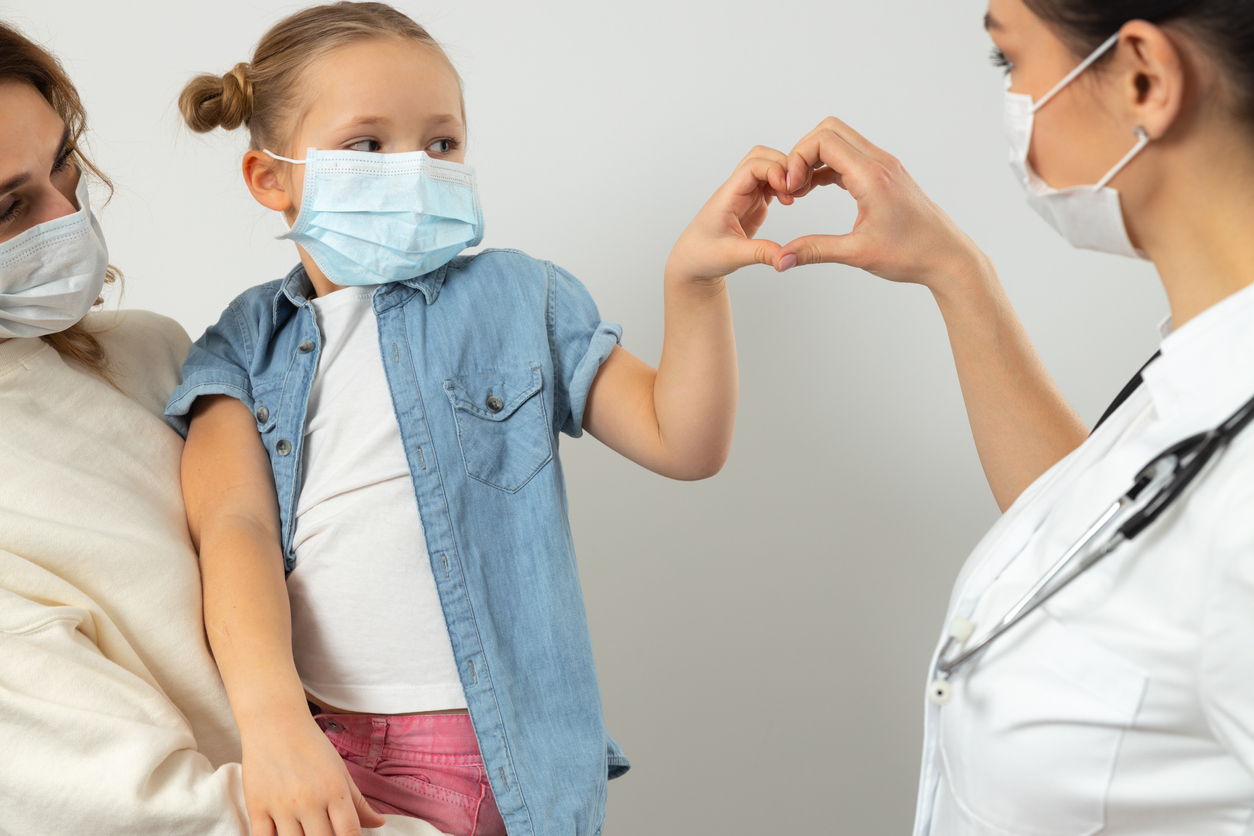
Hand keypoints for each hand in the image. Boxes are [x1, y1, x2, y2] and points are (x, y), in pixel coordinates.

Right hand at [242, 716, 385, 835]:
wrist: (274, 723)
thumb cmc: (311, 746)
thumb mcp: (340, 771)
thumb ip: (358, 802)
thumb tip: (379, 823)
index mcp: (334, 791)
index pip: (349, 833)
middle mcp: (309, 801)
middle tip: (324, 833)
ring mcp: (281, 806)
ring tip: (306, 833)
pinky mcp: (256, 808)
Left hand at [665, 146, 790, 283]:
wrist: (692, 263)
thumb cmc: (702, 255)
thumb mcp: (732, 256)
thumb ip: (761, 253)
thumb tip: (786, 257)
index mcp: (727, 196)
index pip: (751, 166)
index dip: (773, 170)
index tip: (787, 187)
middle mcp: (736, 190)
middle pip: (761, 158)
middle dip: (783, 166)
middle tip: (796, 189)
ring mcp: (745, 195)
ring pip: (768, 168)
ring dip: (785, 176)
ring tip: (794, 197)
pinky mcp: (753, 204)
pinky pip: (771, 184)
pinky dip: (784, 186)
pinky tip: (790, 201)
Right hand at [773, 117, 988, 290]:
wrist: (947, 257)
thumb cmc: (913, 254)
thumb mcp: (857, 253)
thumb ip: (815, 251)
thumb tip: (782, 259)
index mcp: (872, 177)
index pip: (824, 141)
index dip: (797, 159)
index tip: (790, 187)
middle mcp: (880, 164)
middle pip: (829, 130)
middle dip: (803, 152)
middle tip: (792, 184)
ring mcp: (885, 166)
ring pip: (840, 140)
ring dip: (815, 158)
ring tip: (801, 189)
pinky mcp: (886, 174)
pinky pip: (850, 156)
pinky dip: (829, 166)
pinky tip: (817, 188)